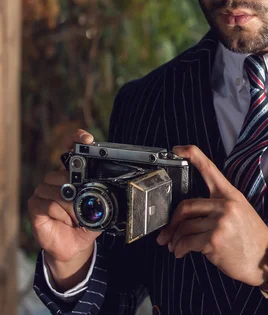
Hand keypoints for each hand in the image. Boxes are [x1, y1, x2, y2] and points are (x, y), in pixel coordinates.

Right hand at [27, 129, 99, 287]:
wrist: (73, 247)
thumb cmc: (85, 225)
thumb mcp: (100, 213)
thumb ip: (104, 202)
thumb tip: (113, 197)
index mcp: (73, 177)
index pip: (70, 151)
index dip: (75, 140)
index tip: (87, 138)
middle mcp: (57, 180)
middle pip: (63, 173)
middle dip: (78, 189)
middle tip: (85, 202)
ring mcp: (44, 192)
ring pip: (57, 189)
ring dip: (70, 205)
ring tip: (76, 216)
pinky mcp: (35, 205)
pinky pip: (48, 204)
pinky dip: (60, 214)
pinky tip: (64, 220)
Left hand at [156, 145, 267, 286]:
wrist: (266, 259)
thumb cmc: (252, 238)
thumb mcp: (241, 212)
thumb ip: (218, 206)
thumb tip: (190, 215)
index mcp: (231, 195)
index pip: (209, 168)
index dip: (192, 155)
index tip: (178, 149)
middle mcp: (225, 205)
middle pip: (186, 205)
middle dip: (173, 222)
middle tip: (168, 232)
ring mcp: (219, 222)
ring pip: (184, 226)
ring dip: (176, 240)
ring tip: (176, 246)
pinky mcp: (213, 240)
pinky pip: (186, 242)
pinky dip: (180, 249)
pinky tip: (182, 252)